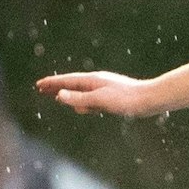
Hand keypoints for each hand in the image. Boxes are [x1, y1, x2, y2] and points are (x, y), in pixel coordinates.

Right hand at [37, 71, 159, 116]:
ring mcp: (105, 89)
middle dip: (56, 87)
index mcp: (92, 80)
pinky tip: (83, 108)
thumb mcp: (99, 100)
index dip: (52, 83)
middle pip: (72, 85)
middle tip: (41, 89)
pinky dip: (82, 103)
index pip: (67, 81)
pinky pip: (92, 100)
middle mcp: (97, 82)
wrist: (150, 100)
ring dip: (69, 96)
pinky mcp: (112, 97)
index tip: (38, 85)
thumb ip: (79, 99)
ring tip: (57, 97)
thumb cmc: (125, 99)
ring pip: (82, 93)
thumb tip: (60, 95)